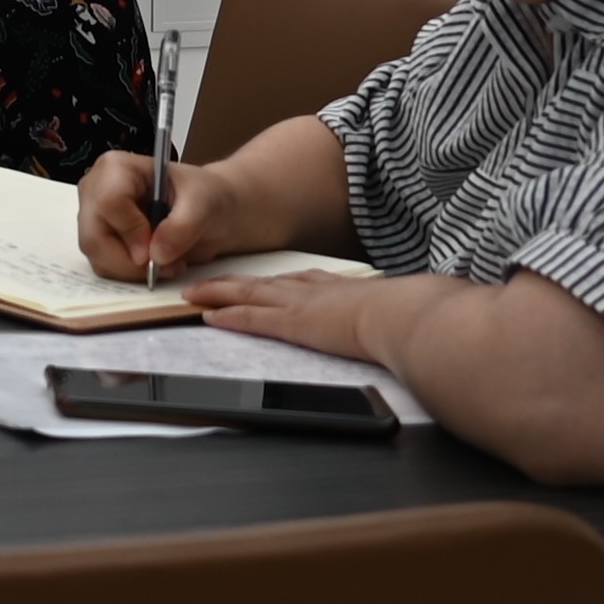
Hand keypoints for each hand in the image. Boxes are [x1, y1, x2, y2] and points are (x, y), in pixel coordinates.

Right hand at [78, 148, 229, 279]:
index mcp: (116, 168)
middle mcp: (96, 190)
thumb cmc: (204, 195)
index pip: (108, 203)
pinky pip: (104, 266)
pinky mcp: (100, 239)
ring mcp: (94, 217)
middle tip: (164, 266)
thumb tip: (156, 255)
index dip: (130, 232)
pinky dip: (130, 274)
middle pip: (94, 236)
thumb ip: (182, 227)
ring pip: (96, 256)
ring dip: (133, 270)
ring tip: (166, 265)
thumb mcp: (204, 204)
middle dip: (130, 261)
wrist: (209, 209)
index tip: (155, 252)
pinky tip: (155, 265)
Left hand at [183, 268, 398, 365]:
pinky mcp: (292, 323)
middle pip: (265, 282)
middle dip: (235, 282)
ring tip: (195, 293)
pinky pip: (251, 317)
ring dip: (219, 293)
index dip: (274, 281)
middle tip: (211, 282)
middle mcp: (313, 290)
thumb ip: (392, 312)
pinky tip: (208, 316)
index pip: (298, 280)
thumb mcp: (398, 309)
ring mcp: (300, 304)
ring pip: (248, 294)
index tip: (261, 281)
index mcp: (338, 288)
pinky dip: (227, 315)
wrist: (405, 316)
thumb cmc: (408, 314)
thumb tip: (408, 317)